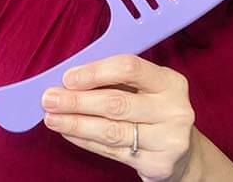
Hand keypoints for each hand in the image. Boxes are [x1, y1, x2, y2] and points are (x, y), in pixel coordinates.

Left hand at [41, 54, 196, 180]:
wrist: (182, 153)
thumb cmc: (155, 113)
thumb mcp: (147, 90)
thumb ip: (116, 82)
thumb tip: (71, 80)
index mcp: (171, 82)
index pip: (130, 68)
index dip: (96, 72)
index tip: (69, 78)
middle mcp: (175, 109)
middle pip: (117, 103)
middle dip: (78, 100)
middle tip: (50, 99)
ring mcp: (169, 139)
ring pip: (111, 130)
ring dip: (76, 123)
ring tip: (52, 118)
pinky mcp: (158, 164)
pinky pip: (112, 151)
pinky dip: (85, 141)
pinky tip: (70, 133)